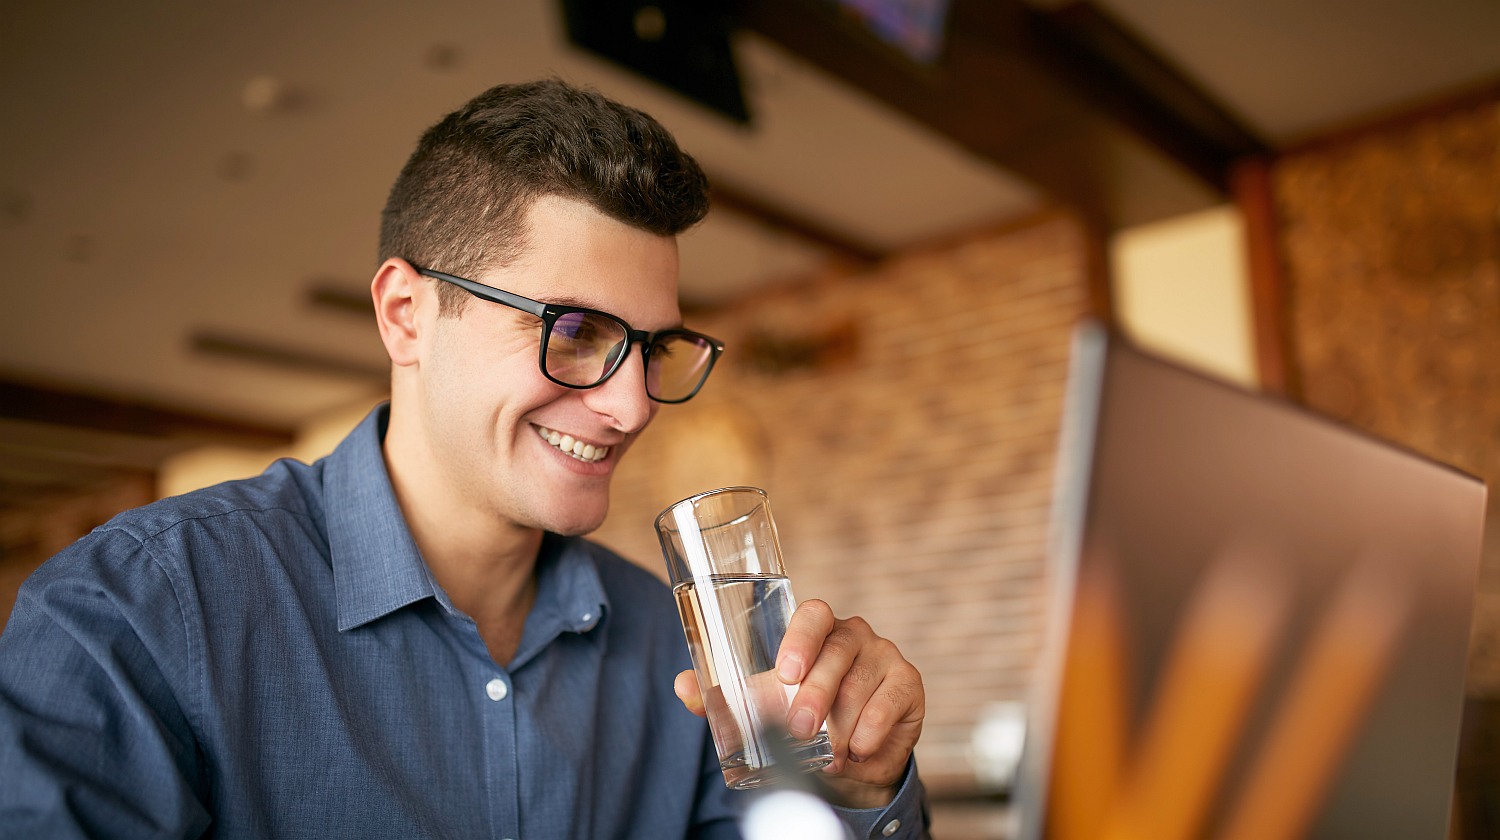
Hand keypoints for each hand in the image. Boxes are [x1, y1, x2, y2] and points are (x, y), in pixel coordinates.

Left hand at [674, 599, 924, 808]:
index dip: (800, 637)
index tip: (785, 671)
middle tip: (799, 727)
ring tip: (829, 751)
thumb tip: (682, 687)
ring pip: (862, 681)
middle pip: (837, 651)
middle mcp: (853, 635)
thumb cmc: (804, 717)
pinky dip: (871, 729)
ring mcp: (884, 655)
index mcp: (817, 630)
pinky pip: (890, 701)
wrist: (854, 756)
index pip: (813, 615)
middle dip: (816, 692)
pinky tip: (857, 749)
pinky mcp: (908, 683)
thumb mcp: (766, 708)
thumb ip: (723, 698)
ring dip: (842, 721)